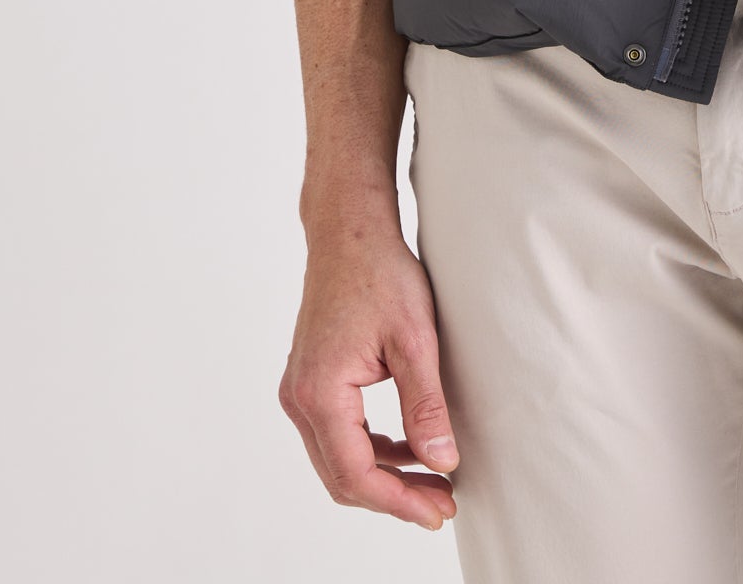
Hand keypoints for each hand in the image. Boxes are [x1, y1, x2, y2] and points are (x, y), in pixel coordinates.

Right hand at [279, 217, 459, 530]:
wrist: (349, 232)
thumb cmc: (381, 274)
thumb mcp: (415, 340)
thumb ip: (425, 405)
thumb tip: (442, 461)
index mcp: (321, 392)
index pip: (356, 474)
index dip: (399, 501)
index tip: (438, 511)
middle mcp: (300, 398)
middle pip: (342, 476)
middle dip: (393, 496)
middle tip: (441, 504)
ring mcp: (300, 390)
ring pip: (338, 459)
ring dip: (384, 476)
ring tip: (433, 481)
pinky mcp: (310, 381)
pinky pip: (336, 434)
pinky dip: (372, 449)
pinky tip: (408, 447)